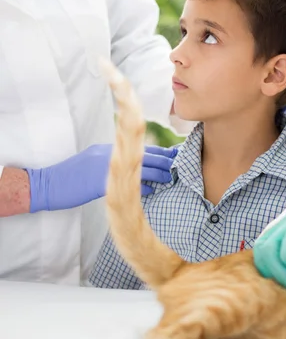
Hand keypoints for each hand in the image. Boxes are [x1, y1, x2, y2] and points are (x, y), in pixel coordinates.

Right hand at [26, 144, 176, 212]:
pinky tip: (151, 190)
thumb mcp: (96, 161)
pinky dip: (142, 187)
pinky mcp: (101, 184)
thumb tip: (139, 168)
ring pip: (142, 169)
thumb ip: (117, 161)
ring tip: (171, 178)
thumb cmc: (73, 176)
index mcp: (113, 148)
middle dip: (166, 163)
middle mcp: (112, 154)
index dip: (163, 153)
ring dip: (159, 174)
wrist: (48, 184)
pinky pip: (127, 185)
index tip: (178, 155)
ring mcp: (107, 168)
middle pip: (147, 156)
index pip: (144, 148)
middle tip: (183, 168)